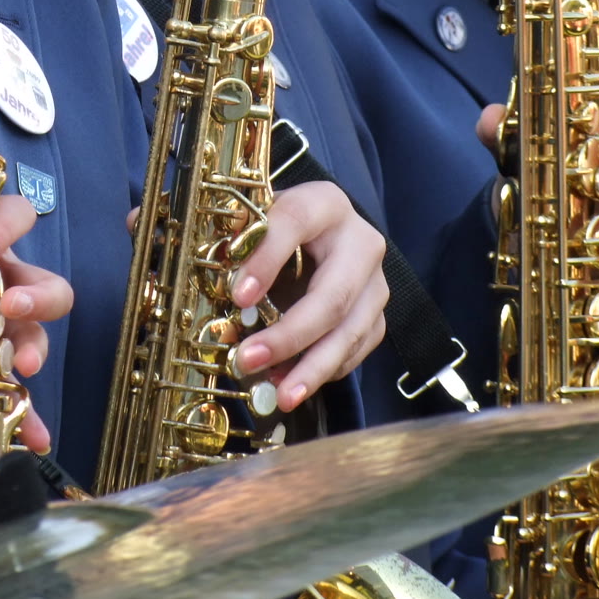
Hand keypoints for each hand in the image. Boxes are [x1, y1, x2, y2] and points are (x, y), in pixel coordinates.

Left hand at [0, 178, 71, 451]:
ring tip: (23, 364)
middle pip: (42, 281)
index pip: (11, 217)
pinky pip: (11, 393)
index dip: (4, 228)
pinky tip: (32, 434)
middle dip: (37, 294)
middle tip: (11, 306)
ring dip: (36, 346)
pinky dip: (27, 414)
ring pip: (35, 333)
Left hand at [227, 181, 388, 412]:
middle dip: (289, 335)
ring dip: (310, 368)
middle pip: (332, 296)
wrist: (322, 232)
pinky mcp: (377, 314)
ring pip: (349, 331)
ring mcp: (375, 282)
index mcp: (324, 204)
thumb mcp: (259, 220)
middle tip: (249, 360)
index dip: (266, 260)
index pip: (295, 225)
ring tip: (277, 394)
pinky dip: (324, 371)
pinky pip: (356, 349)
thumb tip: (221, 271)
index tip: (238, 296)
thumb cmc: (282, 227)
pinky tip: (292, 383)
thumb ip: (241, 240)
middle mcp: (360, 241)